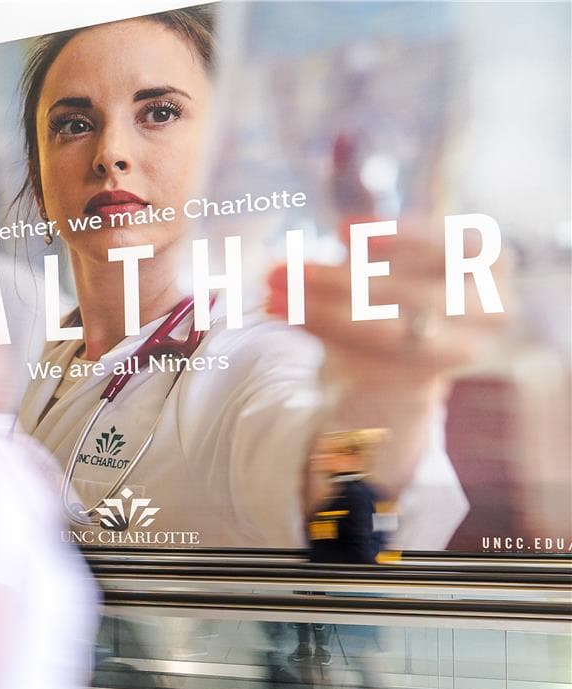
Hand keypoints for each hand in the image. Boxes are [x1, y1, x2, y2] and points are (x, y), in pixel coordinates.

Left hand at [265, 220, 509, 386]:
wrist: (404, 360)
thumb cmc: (398, 290)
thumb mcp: (391, 258)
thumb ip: (369, 246)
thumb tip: (317, 246)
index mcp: (491, 262)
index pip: (453, 243)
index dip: (398, 235)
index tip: (342, 230)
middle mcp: (491, 308)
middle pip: (412, 293)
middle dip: (340, 280)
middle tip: (282, 269)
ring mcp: (465, 351)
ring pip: (389, 330)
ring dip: (322, 310)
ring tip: (273, 293)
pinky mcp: (428, 381)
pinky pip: (369, 359)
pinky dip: (322, 333)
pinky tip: (284, 313)